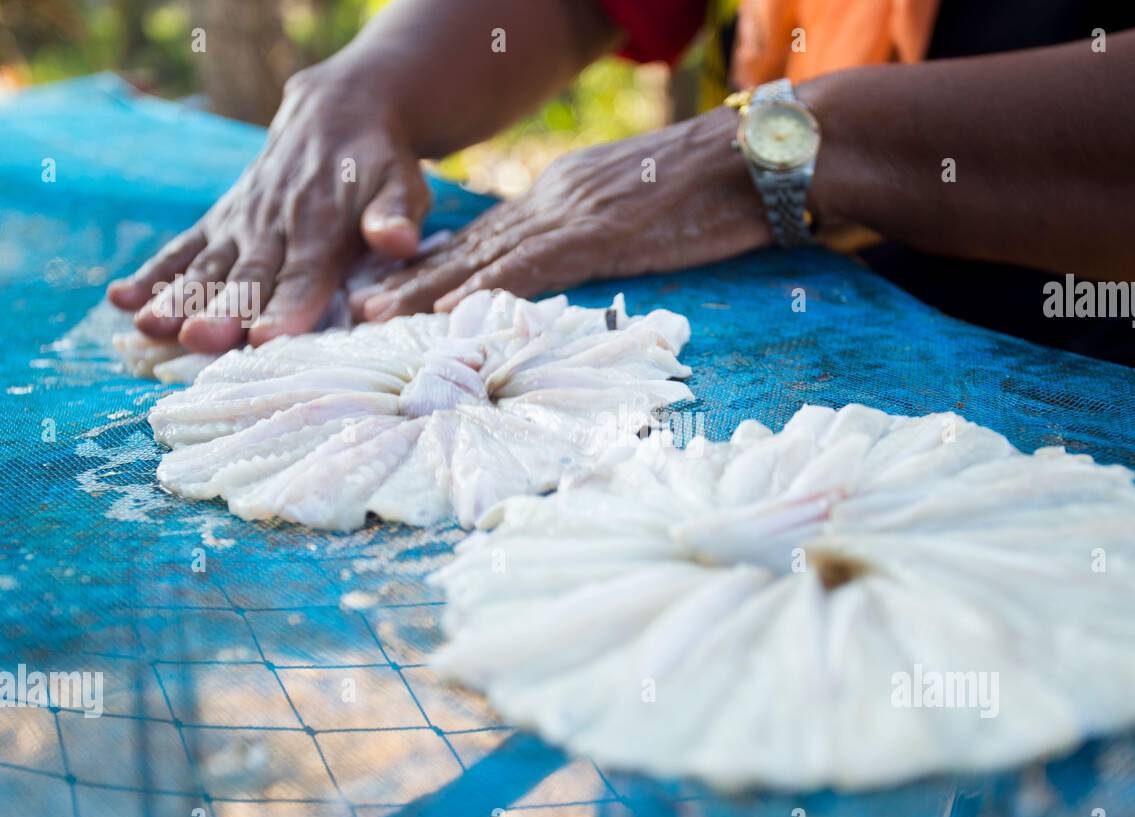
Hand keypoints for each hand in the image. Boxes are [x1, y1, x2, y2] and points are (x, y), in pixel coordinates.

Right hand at [107, 64, 430, 352]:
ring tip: (148, 325)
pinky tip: (121, 300)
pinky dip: (153, 273)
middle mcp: (273, 224)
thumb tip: (400, 240)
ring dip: (178, 297)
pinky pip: (183, 248)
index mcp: (323, 224)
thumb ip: (396, 214)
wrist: (339, 111)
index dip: (288, 306)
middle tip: (201, 340)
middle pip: (247, 276)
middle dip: (223, 309)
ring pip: (208, 266)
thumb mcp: (403, 183)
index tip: (269, 338)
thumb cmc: (379, 165)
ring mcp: (240, 223)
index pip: (305, 273)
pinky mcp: (219, 221)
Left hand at [351, 107, 771, 319]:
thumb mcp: (641, 211)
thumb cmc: (712, 189)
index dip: (435, 266)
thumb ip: (600, 235)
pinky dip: (485, 291)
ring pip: (482, 259)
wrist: (756, 155)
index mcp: (563, 197)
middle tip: (353, 309)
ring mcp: (572, 215)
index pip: (488, 239)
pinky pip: (531, 267)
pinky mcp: (598, 234)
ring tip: (371, 317)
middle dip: (407, 281)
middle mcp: (554, 201)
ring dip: (423, 291)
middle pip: (468, 249)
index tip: (390, 290)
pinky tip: (448, 311)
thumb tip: (574, 267)